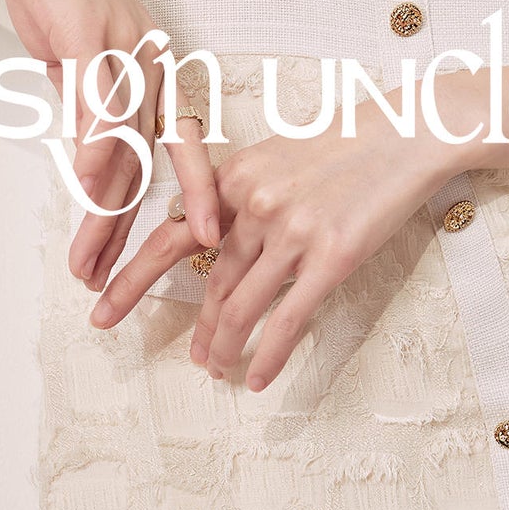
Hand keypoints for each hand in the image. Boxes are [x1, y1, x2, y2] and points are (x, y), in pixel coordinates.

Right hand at [0, 0, 220, 286]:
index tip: (199, 246)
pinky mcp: (91, 37)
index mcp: (153, 65)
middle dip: (137, 230)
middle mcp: (151, 61)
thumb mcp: (73, 52)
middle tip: (131, 284)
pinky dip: (94, 150)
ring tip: (90, 259)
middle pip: (153, 162)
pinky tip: (88, 189)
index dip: (192, 197)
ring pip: (124, 148)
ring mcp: (125, 49)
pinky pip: (97, 105)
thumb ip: (84, 96)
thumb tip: (82, 137)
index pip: (178, 144)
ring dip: (105, 212)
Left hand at [90, 95, 461, 390]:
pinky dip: (267, 355)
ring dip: (225, 345)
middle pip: (208, 279)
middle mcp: (255, 204)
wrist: (408, 131)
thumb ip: (241, 195)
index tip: (99, 301)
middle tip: (168, 352)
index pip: (171, 233)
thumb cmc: (347, 143)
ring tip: (216, 370)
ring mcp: (293, 231)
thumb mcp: (278, 156)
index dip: (131, 273)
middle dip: (190, 325)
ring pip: (241, 305)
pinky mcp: (331, 256)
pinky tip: (258, 378)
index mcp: (235, 176)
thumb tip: (208, 237)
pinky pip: (287, 319)